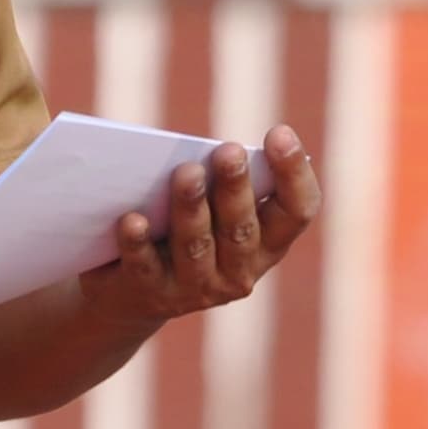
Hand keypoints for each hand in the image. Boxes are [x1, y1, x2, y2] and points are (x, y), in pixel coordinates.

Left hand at [80, 126, 321, 329]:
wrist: (131, 290)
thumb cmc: (181, 225)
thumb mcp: (209, 204)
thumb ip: (217, 179)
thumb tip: (204, 150)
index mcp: (267, 243)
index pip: (296, 212)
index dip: (293, 174)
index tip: (280, 133)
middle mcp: (240, 272)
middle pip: (243, 229)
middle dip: (236, 188)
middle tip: (229, 151)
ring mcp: (197, 288)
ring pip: (197, 246)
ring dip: (192, 208)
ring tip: (186, 172)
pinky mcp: (152, 294)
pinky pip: (146, 267)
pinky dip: (139, 243)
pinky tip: (133, 220)